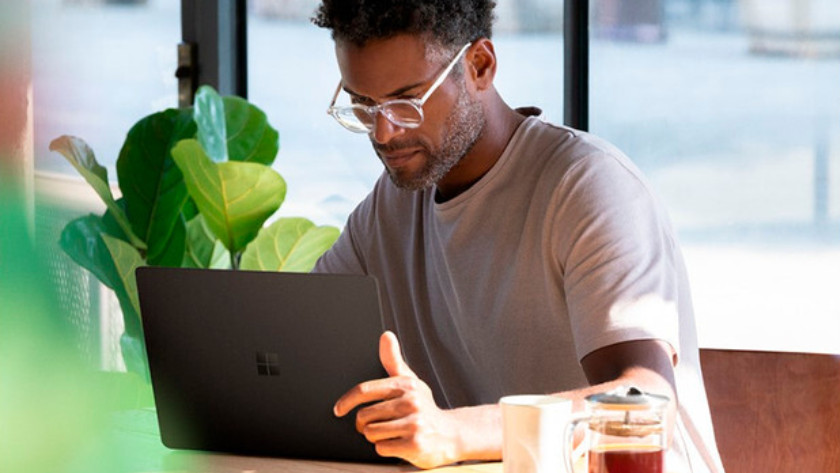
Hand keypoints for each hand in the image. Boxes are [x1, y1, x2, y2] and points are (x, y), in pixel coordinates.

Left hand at [333, 331, 460, 468]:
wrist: (451, 434)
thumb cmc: (424, 407)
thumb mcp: (410, 382)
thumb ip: (393, 360)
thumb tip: (386, 335)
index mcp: (405, 385)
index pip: (365, 390)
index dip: (346, 401)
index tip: (338, 410)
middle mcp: (411, 402)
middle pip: (364, 416)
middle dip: (365, 425)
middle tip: (379, 425)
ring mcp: (414, 423)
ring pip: (371, 433)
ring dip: (376, 437)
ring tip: (392, 433)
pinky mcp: (415, 444)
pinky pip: (381, 448)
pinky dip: (386, 448)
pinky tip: (400, 443)